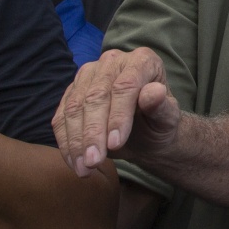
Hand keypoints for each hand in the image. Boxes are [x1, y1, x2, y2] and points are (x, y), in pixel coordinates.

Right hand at [54, 47, 183, 176]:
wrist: (146, 132)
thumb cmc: (159, 123)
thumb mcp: (168, 119)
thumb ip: (162, 107)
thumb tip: (155, 93)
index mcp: (142, 61)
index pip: (125, 86)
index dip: (118, 116)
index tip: (116, 144)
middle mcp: (112, 62)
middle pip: (96, 96)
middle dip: (93, 133)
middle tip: (94, 162)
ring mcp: (89, 75)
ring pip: (74, 107)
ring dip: (76, 141)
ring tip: (84, 168)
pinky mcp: (71, 92)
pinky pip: (61, 118)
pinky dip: (66, 143)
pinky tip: (74, 163)